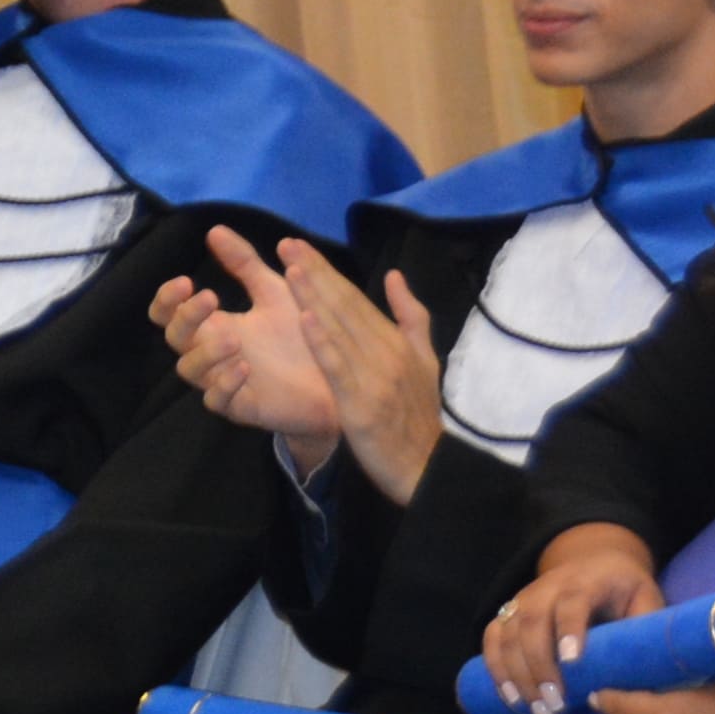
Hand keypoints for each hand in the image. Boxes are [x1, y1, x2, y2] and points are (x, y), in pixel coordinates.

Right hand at [154, 231, 342, 456]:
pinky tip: (244, 367)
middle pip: (174, 338)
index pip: (170, 315)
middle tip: (210, 299)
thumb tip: (214, 229)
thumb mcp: (274, 290)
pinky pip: (218, 400)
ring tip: (234, 338)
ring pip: (189, 370)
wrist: (339, 376)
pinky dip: (225, 384)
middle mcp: (213, 353)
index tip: (185, 281)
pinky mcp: (242, 407)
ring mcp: (224, 381)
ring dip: (205, 352)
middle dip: (185, 317)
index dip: (167, 299)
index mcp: (215, 324)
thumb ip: (244, 263)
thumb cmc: (303, 333)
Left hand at [276, 241, 446, 510]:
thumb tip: (395, 276)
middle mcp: (387, 351)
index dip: (325, 271)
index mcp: (396, 341)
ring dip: (316, 298)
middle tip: (288, 245)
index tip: (298, 247)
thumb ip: (411, 317)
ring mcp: (376, 376)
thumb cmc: (417, 415)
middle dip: (316, 274)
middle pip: (346, 307)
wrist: (426, 467)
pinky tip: (305, 320)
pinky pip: (339, 368)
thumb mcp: (424, 362)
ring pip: (341, 331)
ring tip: (292, 270)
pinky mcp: (362, 403)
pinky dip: (324, 343)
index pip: (355, 299)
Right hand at [482, 524, 666, 713]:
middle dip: (540, 667)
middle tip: (555, 705)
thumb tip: (650, 673)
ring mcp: (523, 599)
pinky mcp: (509, 614)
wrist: (596, 561)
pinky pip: (492, 640)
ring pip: (508, 635)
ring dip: (517, 676)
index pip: (573, 601)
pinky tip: (511, 699)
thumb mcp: (645, 600)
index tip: (573, 662)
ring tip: (536, 710)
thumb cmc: (626, 590)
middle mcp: (547, 586)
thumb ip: (645, 630)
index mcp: (587, 580)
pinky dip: (497, 670)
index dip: (570, 629)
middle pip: (533, 622)